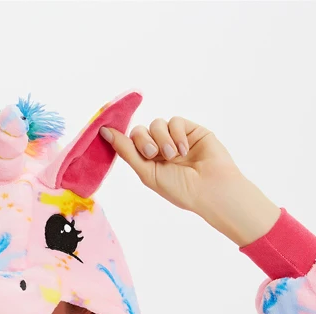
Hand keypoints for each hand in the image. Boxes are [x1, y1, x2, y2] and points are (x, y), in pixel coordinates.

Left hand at [100, 118, 280, 245]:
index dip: (120, 138)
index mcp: (148, 162)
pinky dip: (176, 134)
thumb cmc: (179, 188)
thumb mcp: (147, 172)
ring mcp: (176, 139)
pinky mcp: (191, 130)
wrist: (210, 189)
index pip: (129, 143)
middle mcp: (161, 149)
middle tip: (153, 154)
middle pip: (140, 131)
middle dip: (143, 141)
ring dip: (161, 139)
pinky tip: (183, 149)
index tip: (105, 130)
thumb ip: (127, 151)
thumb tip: (104, 132)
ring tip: (172, 156)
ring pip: (157, 124)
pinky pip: (175, 121)